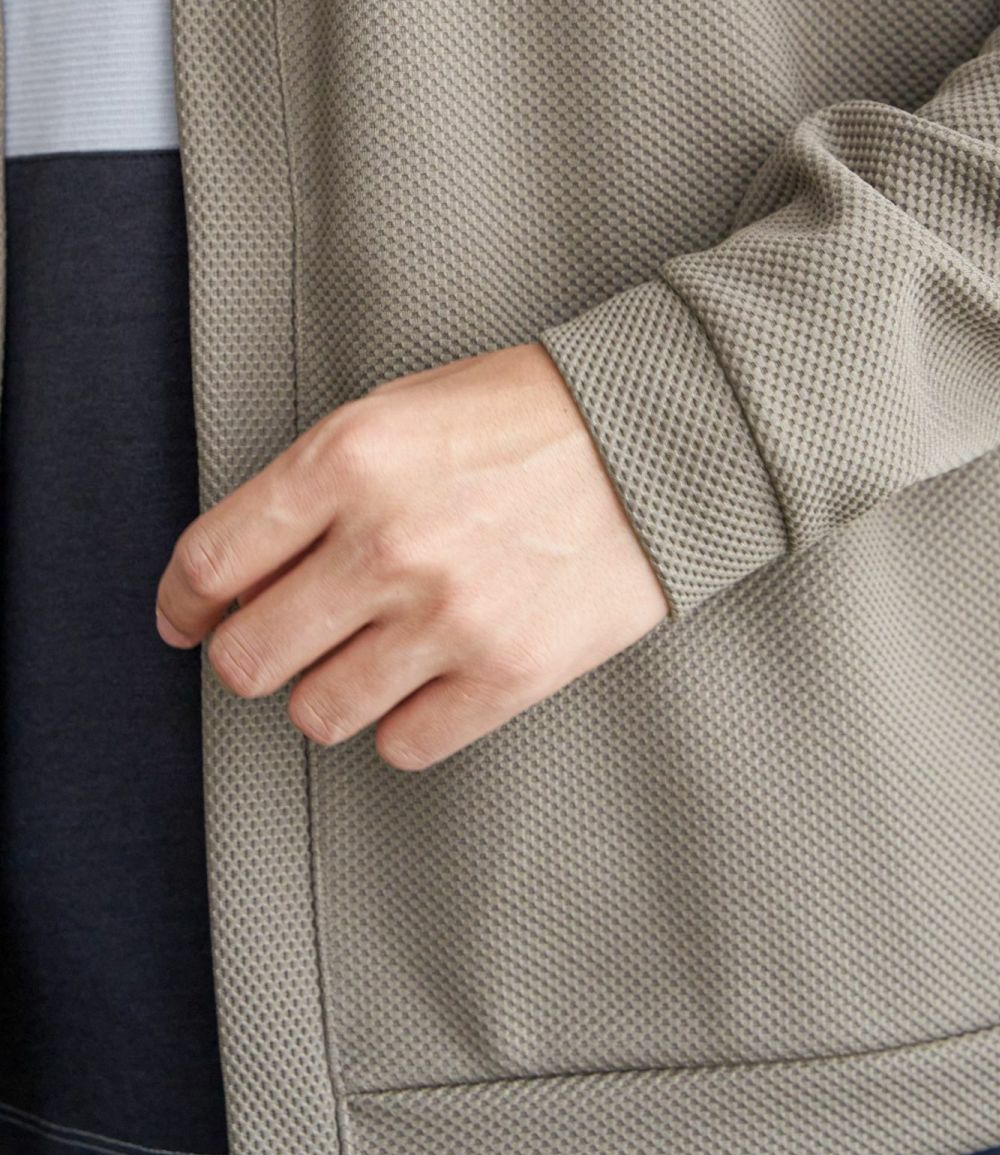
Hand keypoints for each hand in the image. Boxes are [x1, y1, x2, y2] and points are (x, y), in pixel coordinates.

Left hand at [155, 343, 668, 768]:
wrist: (660, 438)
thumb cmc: (530, 415)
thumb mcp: (402, 409)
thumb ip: (315, 484)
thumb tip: (243, 571)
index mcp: (348, 460)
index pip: (210, 563)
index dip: (185, 601)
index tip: (191, 617)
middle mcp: (387, 544)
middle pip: (248, 658)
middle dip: (248, 655)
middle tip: (278, 641)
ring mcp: (449, 617)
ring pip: (317, 714)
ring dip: (326, 693)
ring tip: (363, 659)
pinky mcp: (508, 674)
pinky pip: (403, 745)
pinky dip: (403, 722)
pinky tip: (427, 680)